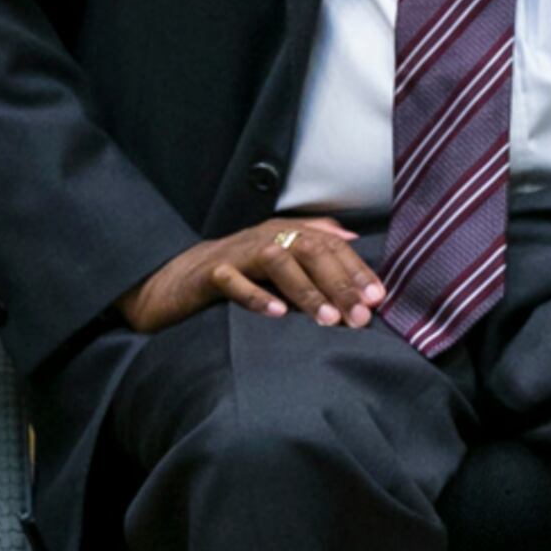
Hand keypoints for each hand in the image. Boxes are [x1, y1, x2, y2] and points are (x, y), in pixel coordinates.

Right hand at [118, 217, 383, 332]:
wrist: (171, 278)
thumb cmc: (234, 268)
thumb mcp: (276, 251)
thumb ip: (313, 239)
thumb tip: (352, 236)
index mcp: (284, 231)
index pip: (330, 245)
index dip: (356, 270)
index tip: (378, 298)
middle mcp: (264, 236)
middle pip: (310, 250)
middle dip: (339, 282)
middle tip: (361, 315)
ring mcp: (235, 253)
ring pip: (276, 262)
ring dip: (305, 290)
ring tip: (328, 319)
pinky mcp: (208, 274)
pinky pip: (232, 282)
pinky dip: (255, 296)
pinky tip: (276, 314)